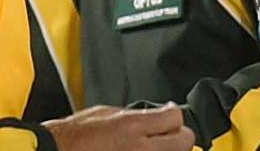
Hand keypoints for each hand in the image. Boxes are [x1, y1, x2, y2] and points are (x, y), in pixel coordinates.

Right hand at [44, 104, 194, 150]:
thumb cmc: (74, 136)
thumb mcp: (103, 112)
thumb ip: (133, 114)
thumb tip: (153, 115)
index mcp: (131, 126)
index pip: (175, 117)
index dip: (173, 113)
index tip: (169, 113)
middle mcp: (141, 149)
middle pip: (185, 140)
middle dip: (178, 133)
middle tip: (168, 131)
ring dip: (168, 148)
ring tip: (153, 144)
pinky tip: (140, 150)